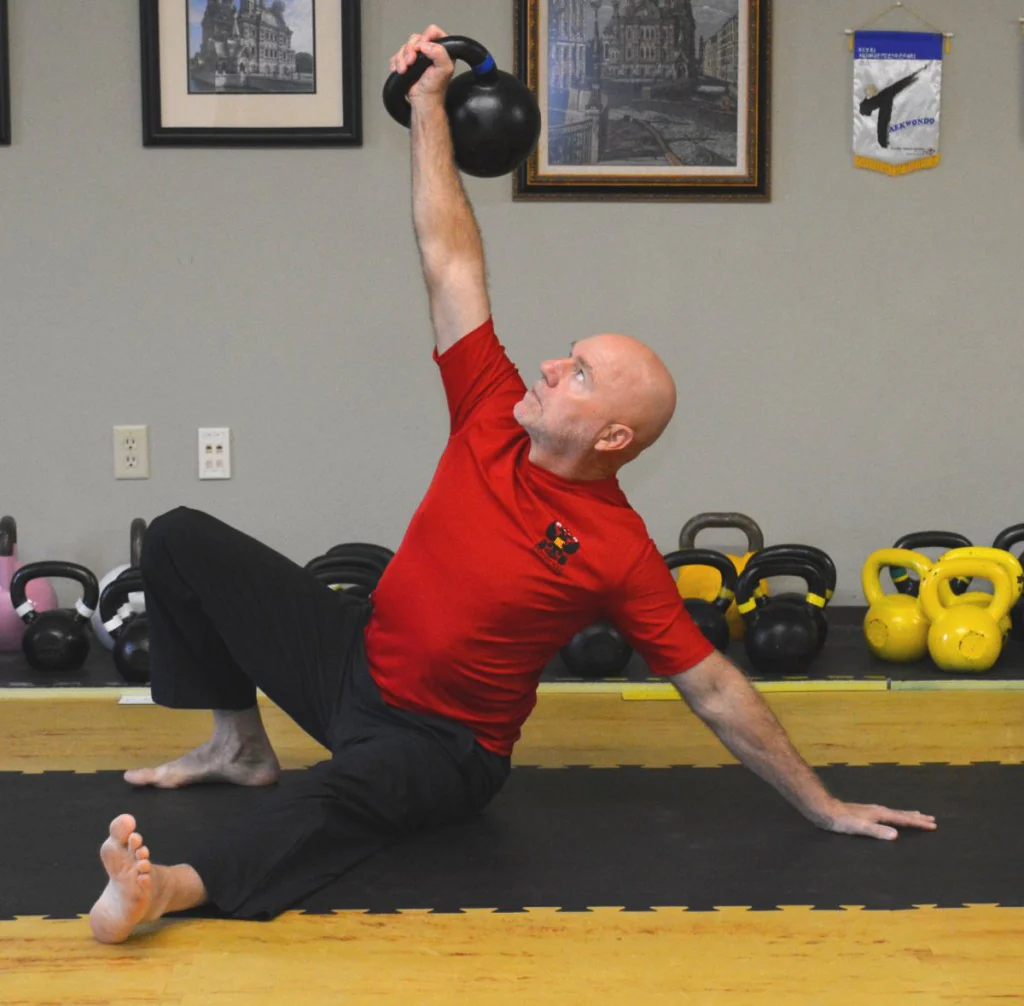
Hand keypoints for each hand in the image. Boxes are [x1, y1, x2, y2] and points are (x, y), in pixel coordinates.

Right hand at [389, 26, 453, 104]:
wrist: (423, 101)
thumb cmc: (435, 88)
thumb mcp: (444, 69)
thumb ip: (440, 53)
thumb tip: (425, 45)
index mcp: (441, 50)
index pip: (433, 32)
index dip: (426, 36)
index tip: (422, 48)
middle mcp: (429, 51)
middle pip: (416, 38)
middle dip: (410, 49)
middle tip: (411, 61)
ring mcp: (417, 57)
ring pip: (405, 47)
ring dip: (402, 58)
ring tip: (404, 70)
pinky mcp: (407, 64)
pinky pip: (397, 56)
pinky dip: (396, 62)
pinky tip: (398, 70)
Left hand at [822, 801, 936, 840]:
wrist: (827, 811)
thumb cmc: (842, 821)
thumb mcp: (860, 828)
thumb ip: (877, 831)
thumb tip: (896, 835)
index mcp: (880, 814)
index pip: (904, 819)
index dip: (918, 823)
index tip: (933, 825)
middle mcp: (879, 810)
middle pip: (902, 814)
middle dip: (917, 817)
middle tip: (932, 819)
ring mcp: (873, 810)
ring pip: (895, 813)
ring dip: (908, 815)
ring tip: (918, 815)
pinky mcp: (867, 813)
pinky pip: (888, 814)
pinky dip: (897, 815)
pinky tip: (892, 817)